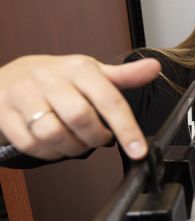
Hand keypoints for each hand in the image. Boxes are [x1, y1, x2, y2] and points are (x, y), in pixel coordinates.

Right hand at [0, 54, 159, 160]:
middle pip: (80, 118)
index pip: (109, 99)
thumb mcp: (91, 73)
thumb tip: (155, 68)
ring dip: (71, 147)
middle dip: (95, 138)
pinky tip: (55, 145)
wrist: (8, 77)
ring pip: (53, 133)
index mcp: (78, 68)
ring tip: (77, 142)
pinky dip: (49, 152)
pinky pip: (31, 144)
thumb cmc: (56, 78)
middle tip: (99, 139)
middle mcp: (49, 78)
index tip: (138, 150)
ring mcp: (23, 95)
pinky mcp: (3, 113)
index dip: (127, 128)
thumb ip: (124, 76)